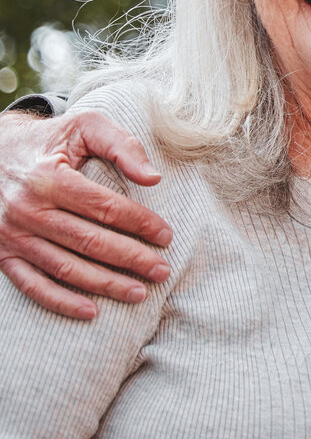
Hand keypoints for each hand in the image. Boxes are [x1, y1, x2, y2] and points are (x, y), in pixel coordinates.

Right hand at [0, 111, 172, 319]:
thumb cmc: (49, 140)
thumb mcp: (84, 126)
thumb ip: (121, 145)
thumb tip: (153, 177)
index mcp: (49, 178)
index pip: (104, 208)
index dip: (139, 223)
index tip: (166, 235)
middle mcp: (28, 211)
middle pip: (88, 242)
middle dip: (130, 259)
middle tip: (162, 271)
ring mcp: (13, 236)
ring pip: (64, 268)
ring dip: (104, 284)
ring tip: (138, 293)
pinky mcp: (3, 254)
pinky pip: (31, 285)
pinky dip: (60, 302)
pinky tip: (90, 311)